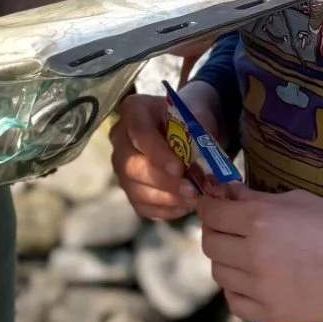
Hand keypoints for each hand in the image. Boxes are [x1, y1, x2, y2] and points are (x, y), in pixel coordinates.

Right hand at [110, 81, 224, 220]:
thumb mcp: (198, 114)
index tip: (179, 169)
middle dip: (164, 182)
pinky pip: (142, 206)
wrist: (190, 130)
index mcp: (135, 110)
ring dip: (167, 199)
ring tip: (194, 199)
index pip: (139, 134)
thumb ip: (199, 131)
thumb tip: (202, 158)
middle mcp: (120, 138)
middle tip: (192, 190)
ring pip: (136, 190)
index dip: (157, 154)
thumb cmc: (192, 118)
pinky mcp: (130, 188)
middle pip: (132, 166)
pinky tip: (185, 205)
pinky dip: (165, 210)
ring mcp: (122, 166)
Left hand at [196, 186, 322, 321]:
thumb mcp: (300, 201)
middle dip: (216, 231)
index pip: (212, 214)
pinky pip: (235, 303)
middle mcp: (254, 256)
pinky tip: (251, 281)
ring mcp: (261, 289)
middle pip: (210, 244)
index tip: (214, 206)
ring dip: (226, 260)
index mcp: (260, 221)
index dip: (210, 207)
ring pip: (219, 274)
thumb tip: (228, 194)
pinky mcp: (272, 314)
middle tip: (230, 228)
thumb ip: (257, 199)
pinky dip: (237, 290)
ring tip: (245, 254)